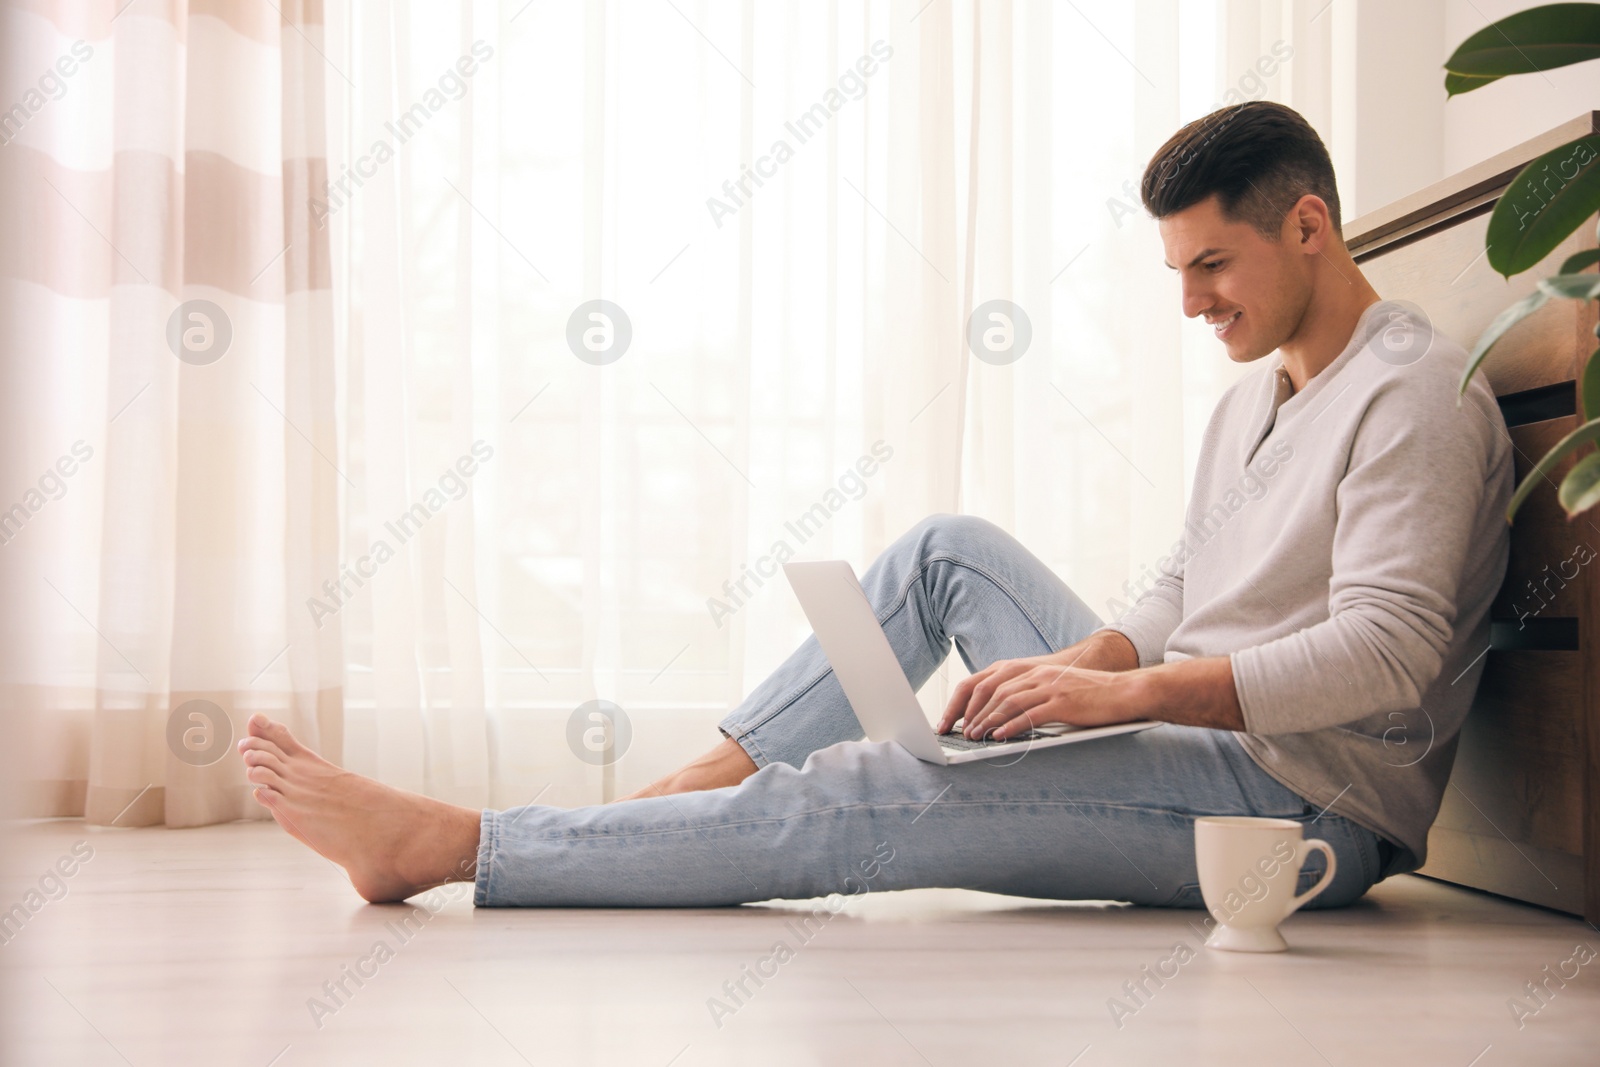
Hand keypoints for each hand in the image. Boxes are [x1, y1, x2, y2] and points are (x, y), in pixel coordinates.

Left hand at [936, 657, 1137, 739]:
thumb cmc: (1085, 695)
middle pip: (990, 690)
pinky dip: (1012, 725)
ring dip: (987, 720)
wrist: (1123, 691)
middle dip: (970, 713)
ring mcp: (1048, 686)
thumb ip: (1023, 696)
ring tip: (975, 737)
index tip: (949, 720)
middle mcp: (1034, 673)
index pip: (982, 681)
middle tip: (959, 732)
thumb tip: (993, 718)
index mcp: (1027, 669)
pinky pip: (1031, 713)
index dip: (961, 701)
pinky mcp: (1062, 702)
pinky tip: (1001, 736)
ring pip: (1007, 701)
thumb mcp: (1049, 688)